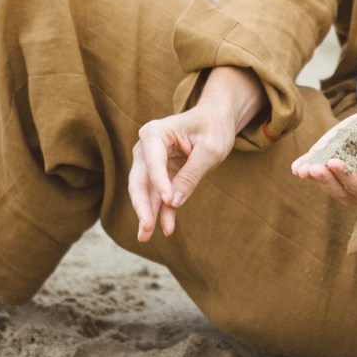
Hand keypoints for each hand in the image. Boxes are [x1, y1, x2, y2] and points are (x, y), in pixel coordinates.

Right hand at [128, 65, 262, 240]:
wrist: (216, 119)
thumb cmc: (214, 128)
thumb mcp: (210, 150)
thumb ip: (191, 175)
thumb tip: (174, 202)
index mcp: (155, 133)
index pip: (153, 161)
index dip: (158, 182)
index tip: (167, 200)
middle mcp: (146, 147)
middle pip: (140, 179)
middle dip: (142, 205)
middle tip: (146, 228)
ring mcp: (150, 161)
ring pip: (145, 191)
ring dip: (147, 213)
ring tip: (146, 236)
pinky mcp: (159, 174)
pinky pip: (158, 195)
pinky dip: (162, 211)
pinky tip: (167, 228)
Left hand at [290, 110, 356, 206]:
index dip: (348, 179)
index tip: (336, 163)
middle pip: (341, 192)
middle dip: (327, 180)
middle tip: (316, 168)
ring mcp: (343, 184)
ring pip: (327, 186)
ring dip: (314, 178)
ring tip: (304, 168)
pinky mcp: (330, 171)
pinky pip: (316, 176)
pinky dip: (306, 169)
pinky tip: (297, 167)